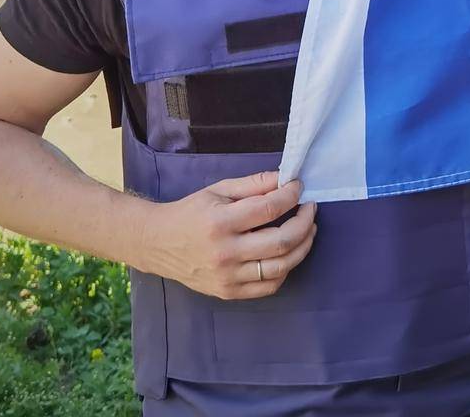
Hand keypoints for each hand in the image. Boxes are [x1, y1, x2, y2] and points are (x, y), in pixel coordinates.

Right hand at [138, 171, 316, 298]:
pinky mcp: (229, 293)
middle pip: (281, 241)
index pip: (269, 208)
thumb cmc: (191, 212)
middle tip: (310, 209)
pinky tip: (288, 254)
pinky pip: (269, 286)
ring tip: (308, 230)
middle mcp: (226, 252)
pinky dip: (285, 269)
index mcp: (221, 221)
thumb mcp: (219, 189)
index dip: (291, 195)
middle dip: (304, 222)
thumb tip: (285, 178)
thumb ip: (253, 184)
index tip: (299, 187)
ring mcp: (228, 277)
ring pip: (280, 267)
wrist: (159, 243)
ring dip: (302, 247)